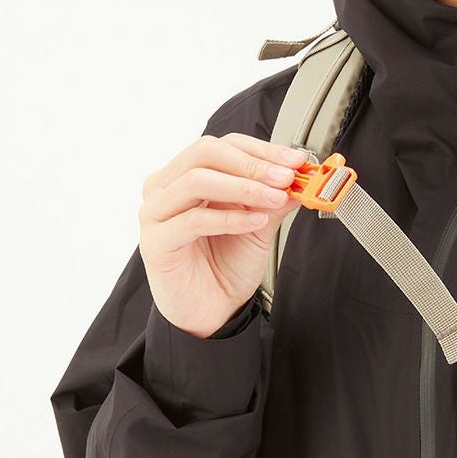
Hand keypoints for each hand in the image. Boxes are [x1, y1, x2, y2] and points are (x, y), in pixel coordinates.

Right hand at [138, 133, 308, 336]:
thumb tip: (300, 176)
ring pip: (197, 181)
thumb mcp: (260, 224)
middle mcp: (166, 188)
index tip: (295, 160)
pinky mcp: (156, 242)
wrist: (212, 312)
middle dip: (252, 164)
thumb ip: (275, 199)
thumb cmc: (226, 265)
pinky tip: (256, 221)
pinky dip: (230, 218)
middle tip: (285, 177)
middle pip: (205, 153)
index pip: (223, 146)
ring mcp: (156, 213)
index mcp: (187, 175)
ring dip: (244, 187)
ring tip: (274, 199)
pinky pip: (193, 220)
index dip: (261, 150)